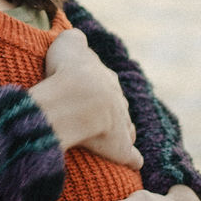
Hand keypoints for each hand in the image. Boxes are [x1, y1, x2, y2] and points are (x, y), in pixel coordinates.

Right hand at [31, 29, 142, 168]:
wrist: (76, 98)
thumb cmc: (68, 71)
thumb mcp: (68, 43)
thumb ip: (74, 39)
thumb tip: (75, 38)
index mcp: (106, 77)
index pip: (105, 82)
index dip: (95, 87)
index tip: (84, 92)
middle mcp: (118, 100)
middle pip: (118, 105)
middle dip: (110, 110)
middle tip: (94, 116)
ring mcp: (122, 124)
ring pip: (126, 128)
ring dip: (121, 132)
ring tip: (109, 139)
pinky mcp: (121, 148)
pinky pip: (131, 156)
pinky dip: (132, 159)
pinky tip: (132, 162)